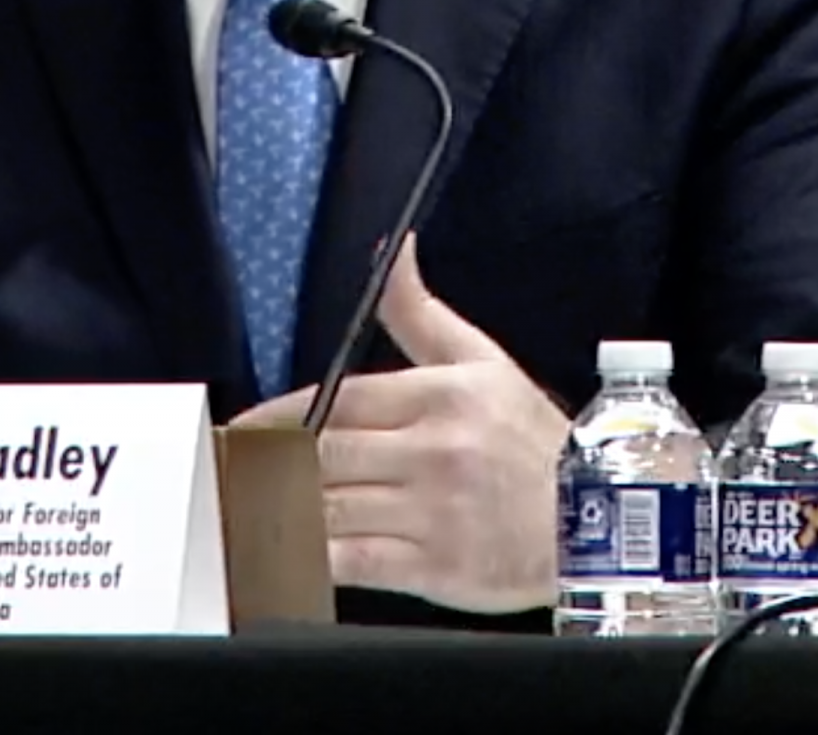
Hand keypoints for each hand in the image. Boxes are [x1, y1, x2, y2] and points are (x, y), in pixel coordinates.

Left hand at [233, 235, 565, 612]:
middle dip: (267, 465)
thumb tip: (393, 252)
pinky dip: (307, 559)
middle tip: (225, 472)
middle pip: (323, 454)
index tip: (241, 430)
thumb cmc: (534, 444)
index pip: (337, 400)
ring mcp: (431, 509)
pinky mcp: (431, 565)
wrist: (593, 525)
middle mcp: (432, 449)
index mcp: (441, 395)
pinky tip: (280, 554)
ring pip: (328, 506)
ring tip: (238, 510)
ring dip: (276, 509)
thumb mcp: (485, 363)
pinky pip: (350, 560)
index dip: (278, 418)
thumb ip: (422, 312)